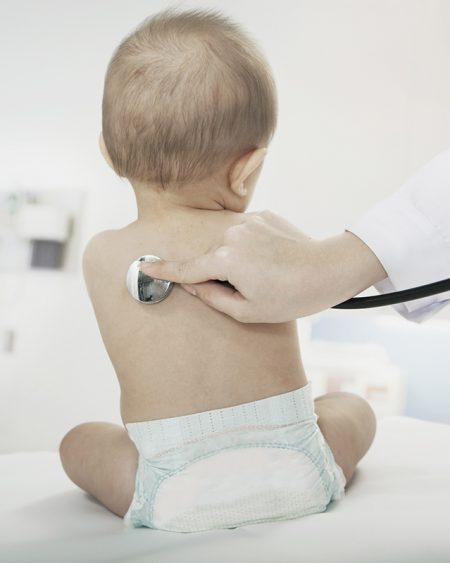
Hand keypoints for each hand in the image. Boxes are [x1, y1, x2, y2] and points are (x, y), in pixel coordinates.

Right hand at [140, 210, 386, 321]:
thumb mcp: (247, 311)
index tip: (144, 266)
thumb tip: (192, 284)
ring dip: (237, 258)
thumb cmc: (290, 297)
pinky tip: (272, 259)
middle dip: (221, 272)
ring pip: (228, 244)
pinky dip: (251, 246)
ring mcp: (248, 222)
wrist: (327, 270)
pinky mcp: (263, 215)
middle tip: (254, 287)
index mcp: (225, 260)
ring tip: (267, 272)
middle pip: (211, 257)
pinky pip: (245, 233)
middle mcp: (231, 235)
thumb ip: (212, 297)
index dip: (164, 270)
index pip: (186, 268)